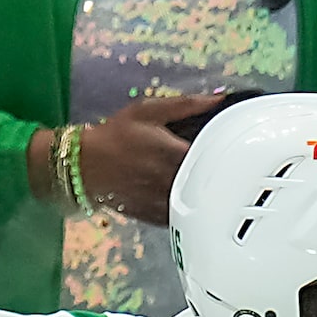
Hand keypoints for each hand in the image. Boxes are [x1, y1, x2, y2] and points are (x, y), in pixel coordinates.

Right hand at [75, 93, 223, 225]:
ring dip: (206, 193)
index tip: (232, 147)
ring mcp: (166, 203)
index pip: (218, 157)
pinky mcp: (158, 217)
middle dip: (219, 172)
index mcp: (176, 155)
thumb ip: (186, 105)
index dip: (229, 152)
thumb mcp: (148, 111)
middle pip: (212, 182)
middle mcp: (174, 182)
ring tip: (208, 181)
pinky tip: (187, 196)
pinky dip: (189, 207)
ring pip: (199, 202)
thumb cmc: (116, 135)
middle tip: (223, 163)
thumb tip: (217, 99)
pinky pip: (184, 215)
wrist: (84, 167)